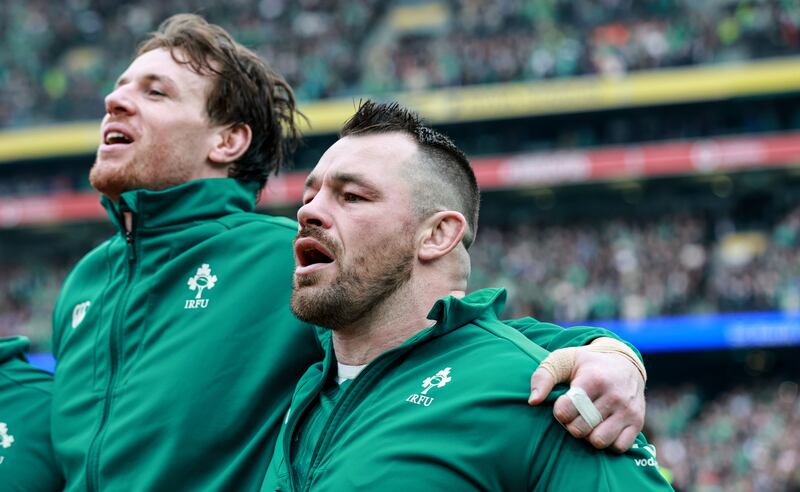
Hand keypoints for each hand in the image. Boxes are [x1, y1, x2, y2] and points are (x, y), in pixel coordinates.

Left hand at [528, 338, 645, 451]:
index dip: (560, 412)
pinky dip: (608, 443)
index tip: (562, 405)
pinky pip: (619, 447)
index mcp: (593, 379)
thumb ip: (543, 377)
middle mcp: (614, 395)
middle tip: (574, 415)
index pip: (568, 410)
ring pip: (599, 441)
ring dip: (589, 436)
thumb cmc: (586, 364)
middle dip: (571, 425)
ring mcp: (628, 410)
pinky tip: (602, 428)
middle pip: (581, 429)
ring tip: (587, 422)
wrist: (625, 362)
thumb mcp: (562, 360)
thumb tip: (533, 401)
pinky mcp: (637, 422)